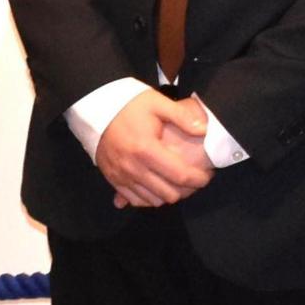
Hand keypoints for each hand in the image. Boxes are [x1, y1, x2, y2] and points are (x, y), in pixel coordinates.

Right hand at [95, 91, 217, 207]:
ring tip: (177, 183)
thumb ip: (182, 116)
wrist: (96, 110)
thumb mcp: (157, 103)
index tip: (208, 175)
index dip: (199, 179)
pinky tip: (158, 186)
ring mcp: (121, 176)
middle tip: (194, 179)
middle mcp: (133, 168)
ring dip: (169, 195)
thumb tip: (204, 131)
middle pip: (169, 194)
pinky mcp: (113, 180)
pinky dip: (150, 198)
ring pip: (154, 201)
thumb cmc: (130, 106)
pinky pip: (136, 201)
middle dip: (187, 190)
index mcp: (146, 149)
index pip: (180, 175)